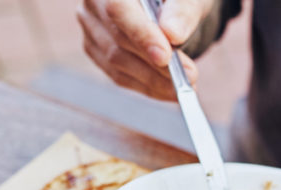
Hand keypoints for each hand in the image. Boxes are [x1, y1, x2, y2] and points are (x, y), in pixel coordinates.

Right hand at [78, 0, 209, 99]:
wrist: (172, 6)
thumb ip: (182, 10)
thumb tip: (172, 35)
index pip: (118, 8)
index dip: (141, 34)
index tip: (165, 57)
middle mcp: (93, 2)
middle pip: (118, 39)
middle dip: (154, 63)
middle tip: (189, 76)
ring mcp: (91, 27)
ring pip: (116, 61)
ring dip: (153, 79)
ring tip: (185, 85)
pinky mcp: (96, 50)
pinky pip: (118, 74)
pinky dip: (146, 85)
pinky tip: (169, 90)